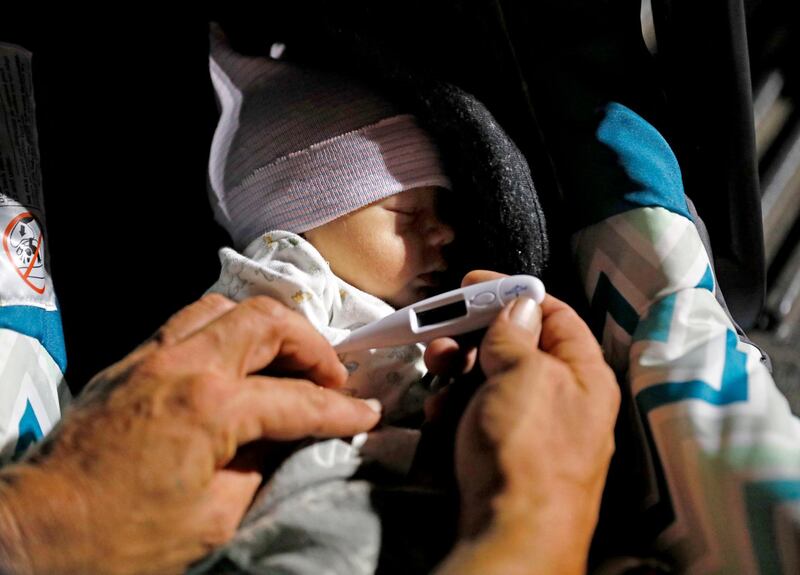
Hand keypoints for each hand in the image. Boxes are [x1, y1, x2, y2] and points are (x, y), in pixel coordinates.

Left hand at [0, 294, 380, 574]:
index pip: (298, 399)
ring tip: (287, 359)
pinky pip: (189, 321)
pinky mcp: (131, 362)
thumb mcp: (214, 517)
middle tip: (331, 377)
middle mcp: (183, 365)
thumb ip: (262, 468)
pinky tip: (237, 359)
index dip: (341, 410)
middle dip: (312, 346)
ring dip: (268, 327)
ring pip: (227, 306)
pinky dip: (226, 329)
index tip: (365, 415)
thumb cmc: (119, 537)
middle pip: (268, 322)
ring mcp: (152, 357)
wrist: (41, 532)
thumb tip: (289, 442)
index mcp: (210, 407)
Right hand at [434, 271, 619, 574]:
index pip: (553, 313)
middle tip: (442, 338)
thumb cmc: (526, 450)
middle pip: (519, 347)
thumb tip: (521, 304)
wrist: (513, 535)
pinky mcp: (509, 453)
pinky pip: (484, 415)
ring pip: (495, 382)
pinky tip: (440, 413)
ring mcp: (537, 429)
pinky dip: (459, 407)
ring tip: (437, 376)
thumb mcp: (522, 375)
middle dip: (475, 337)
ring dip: (460, 372)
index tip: (472, 284)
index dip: (512, 293)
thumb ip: (517, 334)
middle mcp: (567, 398)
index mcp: (585, 373)